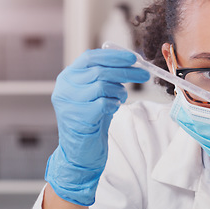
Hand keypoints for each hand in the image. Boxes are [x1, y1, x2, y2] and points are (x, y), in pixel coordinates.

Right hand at [45, 49, 149, 205]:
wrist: (80, 152)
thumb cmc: (91, 120)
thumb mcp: (94, 93)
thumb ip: (105, 76)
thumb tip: (130, 61)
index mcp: (67, 78)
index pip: (90, 58)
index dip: (113, 56)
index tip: (133, 58)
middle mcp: (65, 88)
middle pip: (100, 71)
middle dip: (126, 71)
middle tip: (145, 74)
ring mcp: (70, 103)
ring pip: (103, 86)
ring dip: (119, 91)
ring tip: (120, 98)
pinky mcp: (80, 117)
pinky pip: (105, 103)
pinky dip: (114, 104)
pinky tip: (112, 109)